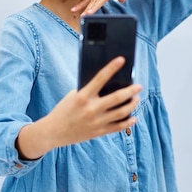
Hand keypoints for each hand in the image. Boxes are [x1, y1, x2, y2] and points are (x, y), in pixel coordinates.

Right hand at [16, 57, 141, 159]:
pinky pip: (117, 127)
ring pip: (121, 113)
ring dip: (131, 105)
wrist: (53, 132)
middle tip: (138, 86)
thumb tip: (107, 85)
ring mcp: (96, 122)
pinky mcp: (98, 132)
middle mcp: (91, 109)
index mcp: (82, 97)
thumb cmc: (63, 110)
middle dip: (130, 91)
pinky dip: (127, 122)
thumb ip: (88, 91)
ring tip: (136, 99)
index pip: (100, 78)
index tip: (121, 60)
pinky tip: (133, 117)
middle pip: (117, 98)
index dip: (112, 68)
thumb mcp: (72, 96)